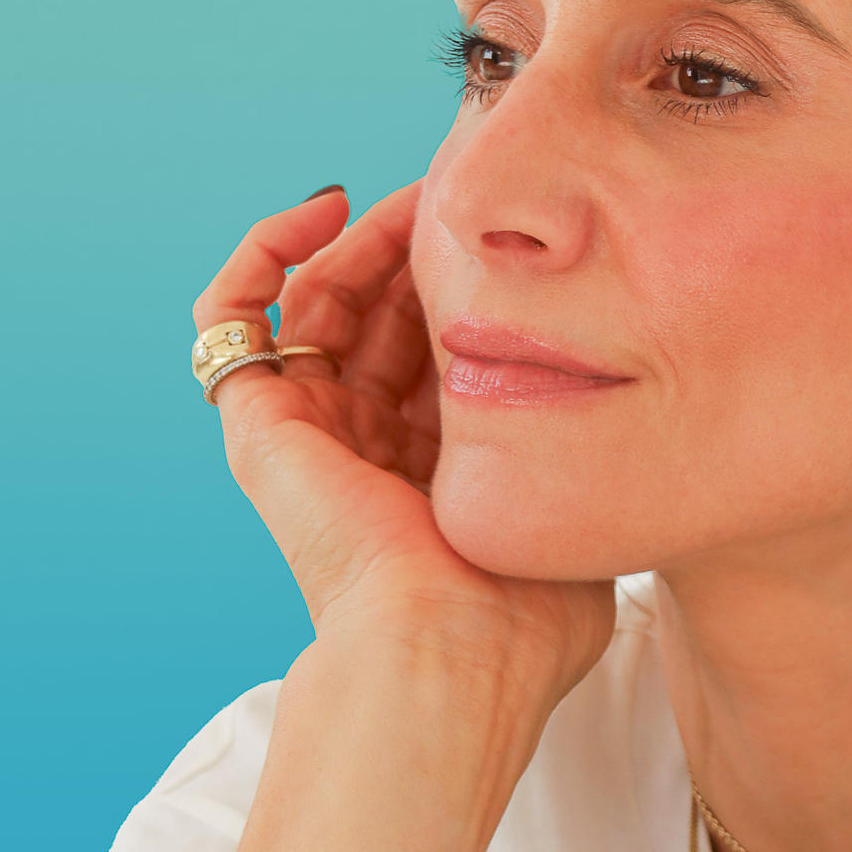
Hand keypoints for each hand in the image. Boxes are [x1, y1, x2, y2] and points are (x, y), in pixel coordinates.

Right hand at [192, 186, 613, 710]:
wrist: (451, 651)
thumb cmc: (526, 611)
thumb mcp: (573, 511)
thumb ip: (577, 455)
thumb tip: (619, 403)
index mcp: (438, 467)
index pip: (440, 344)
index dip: (465, 280)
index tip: (505, 236)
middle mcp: (368, 444)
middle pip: (379, 312)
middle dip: (417, 248)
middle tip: (456, 199)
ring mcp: (310, 432)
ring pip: (318, 300)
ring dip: (360, 239)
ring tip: (407, 204)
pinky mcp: (260, 424)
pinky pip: (233, 316)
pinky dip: (265, 251)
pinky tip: (323, 213)